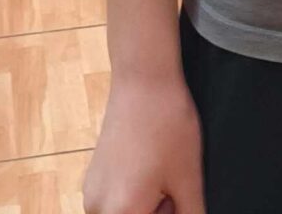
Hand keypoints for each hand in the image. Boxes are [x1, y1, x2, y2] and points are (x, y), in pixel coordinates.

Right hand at [83, 72, 204, 213]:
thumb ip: (190, 213)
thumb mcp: (189, 178)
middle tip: (175, 189)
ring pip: (126, 213)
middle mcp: (97, 208)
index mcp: (121, 213)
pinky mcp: (93, 179)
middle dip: (159, 213)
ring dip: (148, 206)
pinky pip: (116, 202)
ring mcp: (91, 193)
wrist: (143, 81)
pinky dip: (135, 196)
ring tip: (164, 176)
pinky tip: (151, 168)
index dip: (170, 213)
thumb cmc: (168, 127)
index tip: (178, 198)